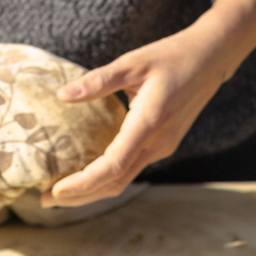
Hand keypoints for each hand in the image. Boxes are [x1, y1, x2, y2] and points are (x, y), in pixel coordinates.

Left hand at [41, 27, 234, 205]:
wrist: (211, 59)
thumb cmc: (172, 56)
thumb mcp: (133, 62)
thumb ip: (98, 80)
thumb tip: (62, 95)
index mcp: (149, 123)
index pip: (113, 166)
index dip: (83, 182)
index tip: (55, 189)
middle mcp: (158, 143)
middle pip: (115, 182)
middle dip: (80, 196)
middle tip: (44, 199)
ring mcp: (162, 146)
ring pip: (124, 179)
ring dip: (93, 190)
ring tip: (60, 192)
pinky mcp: (163, 143)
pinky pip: (132, 168)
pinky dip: (107, 177)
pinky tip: (88, 171)